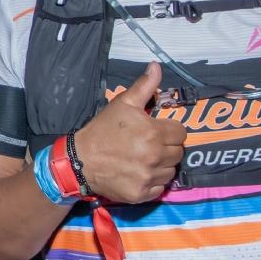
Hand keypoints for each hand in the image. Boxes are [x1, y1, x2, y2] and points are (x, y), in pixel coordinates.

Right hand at [71, 63, 184, 202]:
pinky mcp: (141, 193)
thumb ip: (144, 87)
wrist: (80, 160)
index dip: (169, 130)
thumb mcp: (122, 104)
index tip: (156, 131)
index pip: (180, 133)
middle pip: (178, 153)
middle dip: (166, 147)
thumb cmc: (102, 130)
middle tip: (148, 145)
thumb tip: (157, 66)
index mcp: (154, 133)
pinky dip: (152, 182)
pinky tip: (138, 173)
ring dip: (161, 165)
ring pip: (170, 171)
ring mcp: (148, 177)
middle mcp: (154, 156)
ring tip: (143, 159)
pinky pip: (160, 188)